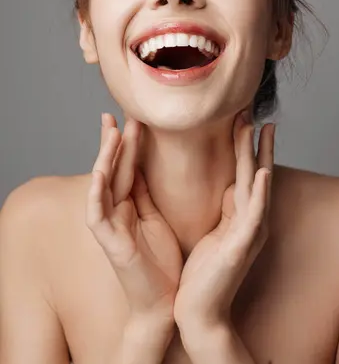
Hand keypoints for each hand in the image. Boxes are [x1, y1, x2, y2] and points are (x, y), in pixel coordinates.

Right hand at [86, 113, 182, 323]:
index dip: (127, 142)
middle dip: (114, 142)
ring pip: (103, 186)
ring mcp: (111, 226)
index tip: (131, 116)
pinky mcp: (110, 243)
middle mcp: (117, 212)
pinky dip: (97, 194)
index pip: (126, 166)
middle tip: (116, 113)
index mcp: (130, 205)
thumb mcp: (156, 218)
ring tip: (111, 132)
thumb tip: (143, 165)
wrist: (165, 301)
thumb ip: (146, 193)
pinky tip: (99, 173)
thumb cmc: (162, 261)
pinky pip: (98, 215)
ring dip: (105, 158)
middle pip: (113, 170)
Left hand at [173, 112, 274, 328]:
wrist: (200, 311)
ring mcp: (249, 233)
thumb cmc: (205, 272)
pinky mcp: (241, 247)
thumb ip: (224, 207)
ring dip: (259, 156)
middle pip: (253, 172)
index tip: (244, 118)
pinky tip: (262, 173)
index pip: (245, 172)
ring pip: (256, 186)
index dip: (246, 145)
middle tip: (252, 110)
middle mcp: (251, 221)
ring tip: (260, 128)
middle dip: (253, 142)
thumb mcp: (215, 230)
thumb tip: (226, 183)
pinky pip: (253, 215)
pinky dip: (260, 193)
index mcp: (241, 216)